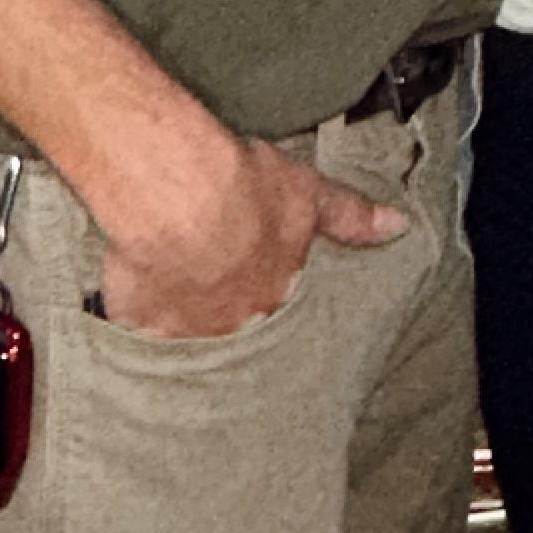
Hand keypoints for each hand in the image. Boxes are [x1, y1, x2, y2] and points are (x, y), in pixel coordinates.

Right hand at [86, 116, 404, 338]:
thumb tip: (399, 227)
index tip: (259, 295)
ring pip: (189, 343)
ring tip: (176, 319)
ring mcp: (183, 328)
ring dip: (186, 333)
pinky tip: (132, 318)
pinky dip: (135, 326)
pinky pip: (137, 334)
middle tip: (217, 308)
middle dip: (229, 326)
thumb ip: (351, 217)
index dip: (267, 300)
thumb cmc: (241, 188)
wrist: (176, 193)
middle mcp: (232, 322)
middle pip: (234, 335)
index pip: (276, 312)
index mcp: (272, 295)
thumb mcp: (308, 195)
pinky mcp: (137, 320)